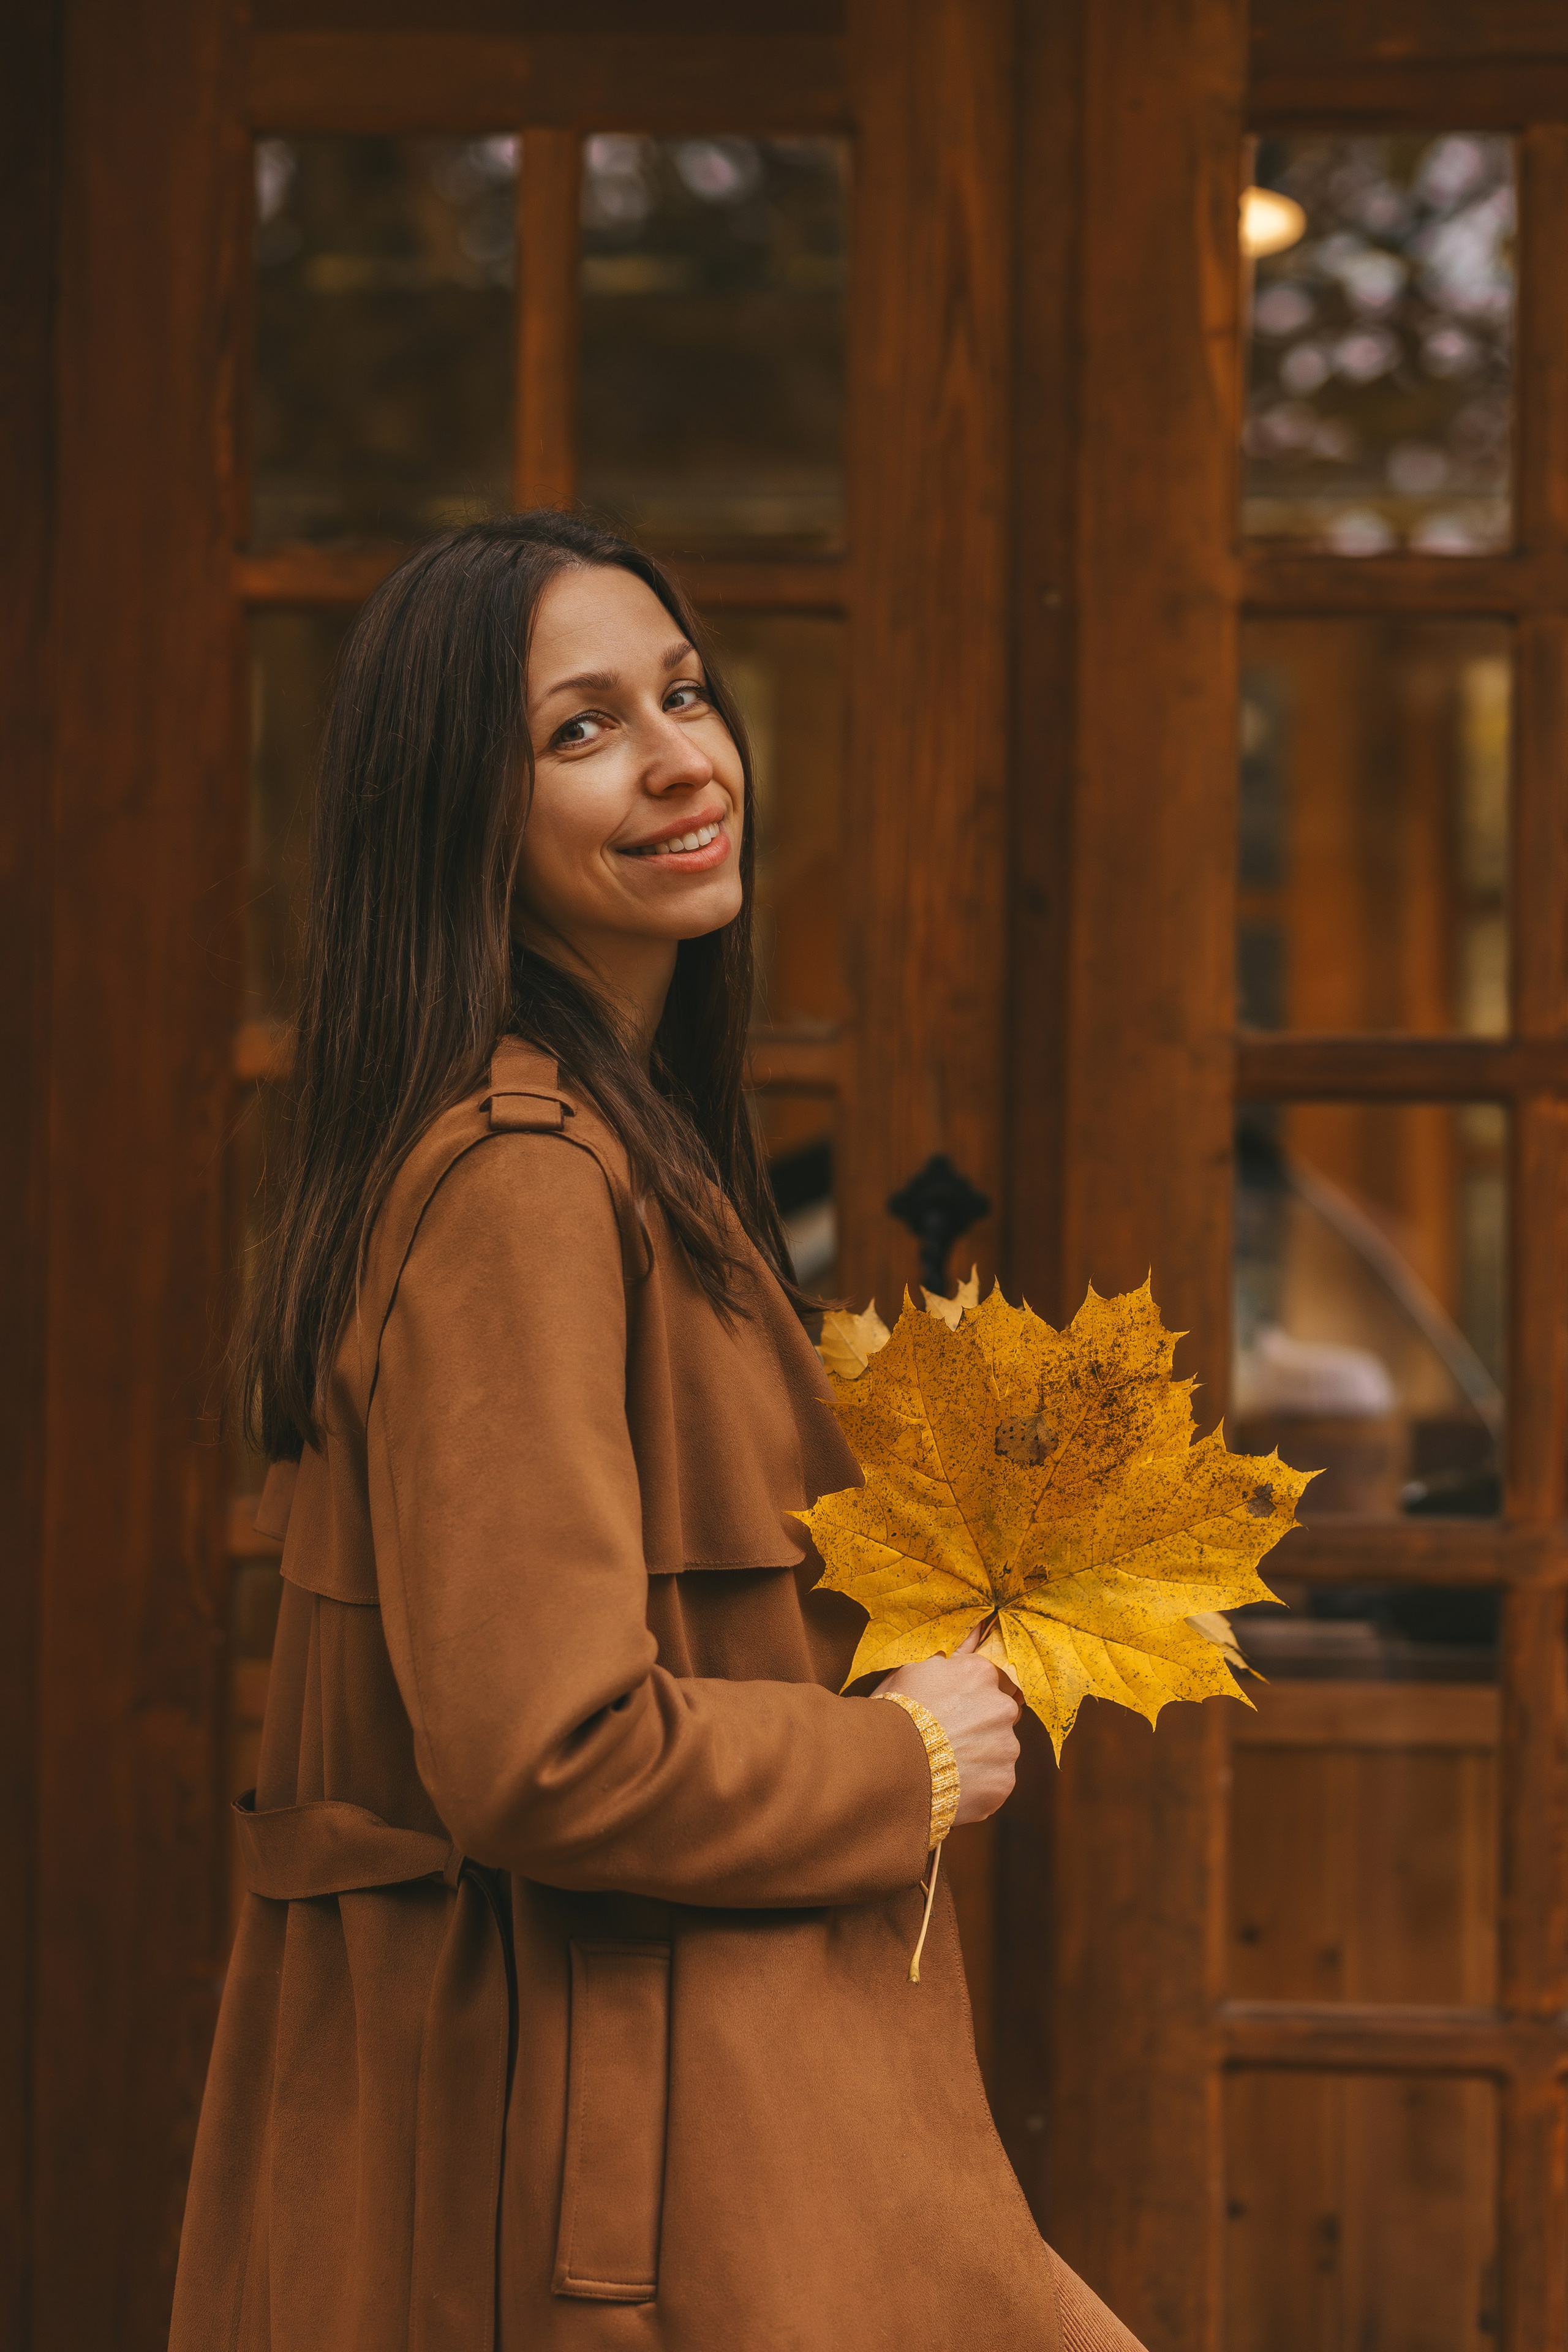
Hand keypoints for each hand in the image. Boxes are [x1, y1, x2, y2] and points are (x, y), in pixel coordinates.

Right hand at [875, 1628, 1019, 1825]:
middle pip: (1000, 1715)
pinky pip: (996, 1781)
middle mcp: (1002, 1707)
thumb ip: (957, 1652)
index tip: (956, 1710)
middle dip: (981, 1725)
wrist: (886, 1763)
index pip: (994, 1680)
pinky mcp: (1003, 1782)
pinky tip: (953, 1783)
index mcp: (982, 1674)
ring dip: (981, 1755)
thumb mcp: (917, 1671)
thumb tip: (982, 1625)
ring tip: (946, 1765)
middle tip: (949, 1738)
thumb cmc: (896, 1710)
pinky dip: (980, 1784)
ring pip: (1000, 1749)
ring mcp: (1006, 1747)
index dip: (973, 1697)